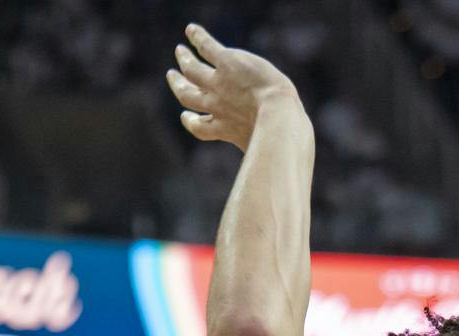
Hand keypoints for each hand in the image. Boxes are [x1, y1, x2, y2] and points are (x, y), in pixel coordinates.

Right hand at [167, 23, 298, 149]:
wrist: (278, 115)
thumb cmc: (279, 137)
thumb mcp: (268, 150)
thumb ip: (267, 157)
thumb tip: (286, 181)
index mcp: (224, 128)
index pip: (198, 127)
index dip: (189, 121)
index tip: (186, 116)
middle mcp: (216, 105)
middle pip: (187, 95)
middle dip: (178, 85)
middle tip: (172, 75)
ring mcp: (218, 82)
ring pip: (192, 70)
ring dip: (185, 59)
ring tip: (180, 50)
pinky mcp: (226, 61)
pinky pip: (206, 47)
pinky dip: (198, 37)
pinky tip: (192, 30)